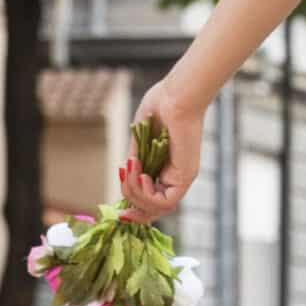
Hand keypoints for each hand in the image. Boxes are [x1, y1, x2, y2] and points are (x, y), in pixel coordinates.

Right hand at [119, 80, 203, 224]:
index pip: (150, 202)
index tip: (119, 209)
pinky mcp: (187, 176)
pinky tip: (142, 175)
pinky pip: (166, 202)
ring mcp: (183, 178)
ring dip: (135, 192)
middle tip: (123, 178)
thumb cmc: (159, 108)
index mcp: (165, 169)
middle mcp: (176, 177)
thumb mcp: (140, 141)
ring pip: (157, 209)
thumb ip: (135, 162)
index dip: (133, 206)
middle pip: (152, 210)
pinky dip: (148, 194)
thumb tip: (124, 178)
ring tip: (132, 168)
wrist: (175, 95)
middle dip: (131, 201)